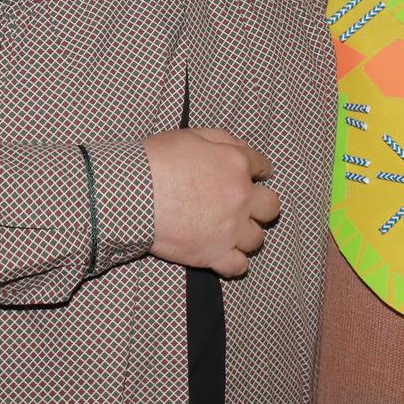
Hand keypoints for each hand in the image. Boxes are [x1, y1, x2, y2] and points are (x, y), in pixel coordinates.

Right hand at [145, 128, 280, 277]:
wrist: (132, 193)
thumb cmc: (157, 160)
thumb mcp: (192, 136)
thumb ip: (223, 140)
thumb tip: (243, 150)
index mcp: (236, 164)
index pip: (263, 168)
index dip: (258, 172)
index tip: (252, 178)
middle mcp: (241, 197)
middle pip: (271, 208)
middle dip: (261, 206)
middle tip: (244, 207)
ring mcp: (230, 229)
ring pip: (257, 239)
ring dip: (245, 235)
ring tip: (228, 232)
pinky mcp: (214, 254)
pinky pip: (239, 267)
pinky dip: (233, 263)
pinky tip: (223, 255)